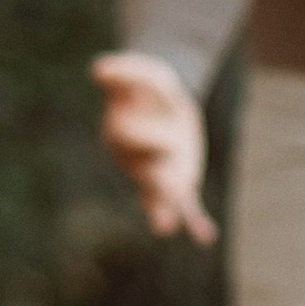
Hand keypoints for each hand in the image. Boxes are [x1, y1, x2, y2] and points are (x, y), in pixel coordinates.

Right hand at [90, 49, 214, 244]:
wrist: (164, 100)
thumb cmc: (146, 86)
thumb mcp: (138, 71)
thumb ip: (121, 71)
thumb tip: (99, 69)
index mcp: (121, 133)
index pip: (128, 137)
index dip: (145, 136)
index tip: (166, 136)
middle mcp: (136, 159)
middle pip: (142, 171)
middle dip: (156, 181)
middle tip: (173, 189)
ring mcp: (156, 173)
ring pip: (156, 194)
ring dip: (161, 210)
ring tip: (165, 227)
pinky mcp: (180, 181)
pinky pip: (186, 205)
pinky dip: (195, 221)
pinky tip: (206, 236)